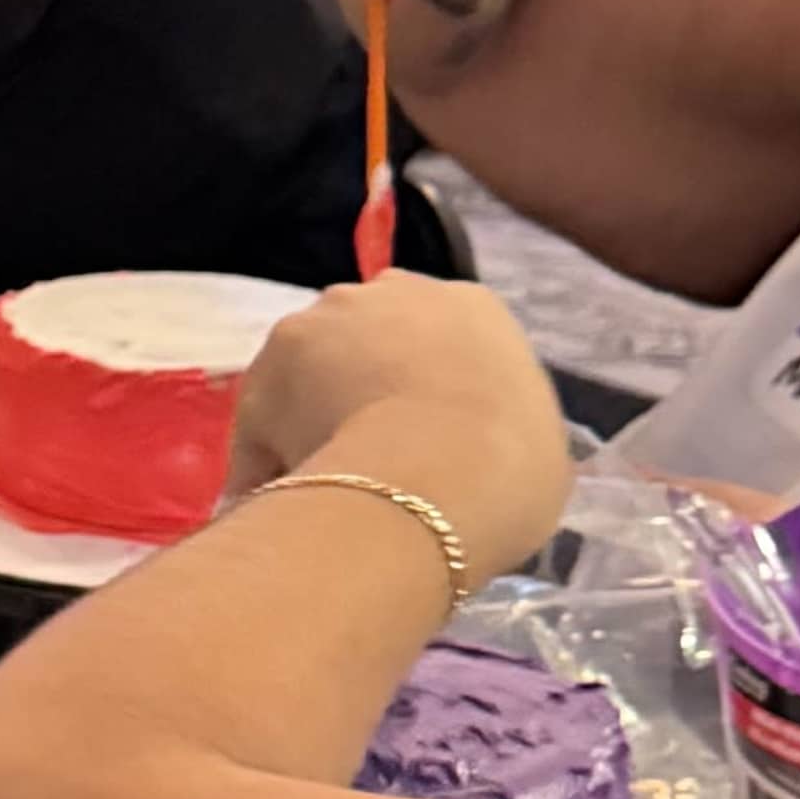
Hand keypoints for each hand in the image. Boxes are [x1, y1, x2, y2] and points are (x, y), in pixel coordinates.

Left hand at [226, 279, 574, 588]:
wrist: (438, 477)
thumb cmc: (512, 467)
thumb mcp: (537, 445)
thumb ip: (503, 428)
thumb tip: (485, 454)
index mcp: (471, 307)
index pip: (438, 338)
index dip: (425, 388)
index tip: (422, 434)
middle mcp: (391, 292)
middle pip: (367, 339)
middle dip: (361, 388)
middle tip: (371, 457)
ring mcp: (323, 318)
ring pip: (309, 372)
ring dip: (309, 417)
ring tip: (324, 487)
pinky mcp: (267, 364)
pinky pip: (262, 424)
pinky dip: (267, 463)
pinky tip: (284, 506)